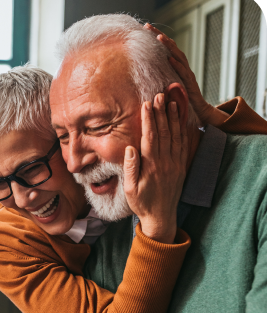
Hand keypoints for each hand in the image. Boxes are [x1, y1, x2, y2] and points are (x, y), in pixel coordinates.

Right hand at [124, 94, 187, 243]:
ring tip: (171, 101)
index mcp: (151, 166)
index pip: (150, 137)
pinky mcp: (181, 167)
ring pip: (175, 136)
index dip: (149, 120)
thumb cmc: (142, 203)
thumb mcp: (129, 188)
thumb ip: (130, 167)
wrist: (160, 217)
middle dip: (161, 112)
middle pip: (164, 132)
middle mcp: (165, 162)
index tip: (147, 104)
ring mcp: (175, 164)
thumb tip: (130, 148)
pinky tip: (180, 120)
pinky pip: (183, 145)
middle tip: (159, 95)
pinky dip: (182, 130)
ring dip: (173, 118)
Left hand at [144, 23, 229, 126]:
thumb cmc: (180, 102)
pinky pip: (183, 72)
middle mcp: (182, 67)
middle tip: (147, 26)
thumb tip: (141, 79)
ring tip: (158, 37)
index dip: (155, 39)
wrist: (198, 112)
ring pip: (178, 56)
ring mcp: (187, 73)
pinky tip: (169, 58)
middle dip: (158, 36)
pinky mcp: (190, 83)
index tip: (143, 30)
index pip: (164, 49)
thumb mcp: (166, 88)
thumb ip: (158, 81)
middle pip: (170, 47)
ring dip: (168, 46)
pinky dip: (176, 64)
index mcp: (175, 67)